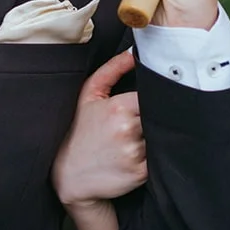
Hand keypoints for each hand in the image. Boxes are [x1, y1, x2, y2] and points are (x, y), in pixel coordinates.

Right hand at [54, 50, 145, 205]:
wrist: (69, 176)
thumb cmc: (79, 132)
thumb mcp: (89, 95)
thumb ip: (113, 69)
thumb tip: (135, 53)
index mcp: (119, 108)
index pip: (153, 95)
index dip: (151, 98)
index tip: (144, 102)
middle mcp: (129, 130)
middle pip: (158, 115)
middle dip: (152, 116)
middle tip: (137, 122)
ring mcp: (136, 153)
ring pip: (159, 135)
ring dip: (152, 135)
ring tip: (132, 139)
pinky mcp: (142, 172)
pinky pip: (159, 156)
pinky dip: (152, 154)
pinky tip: (133, 155)